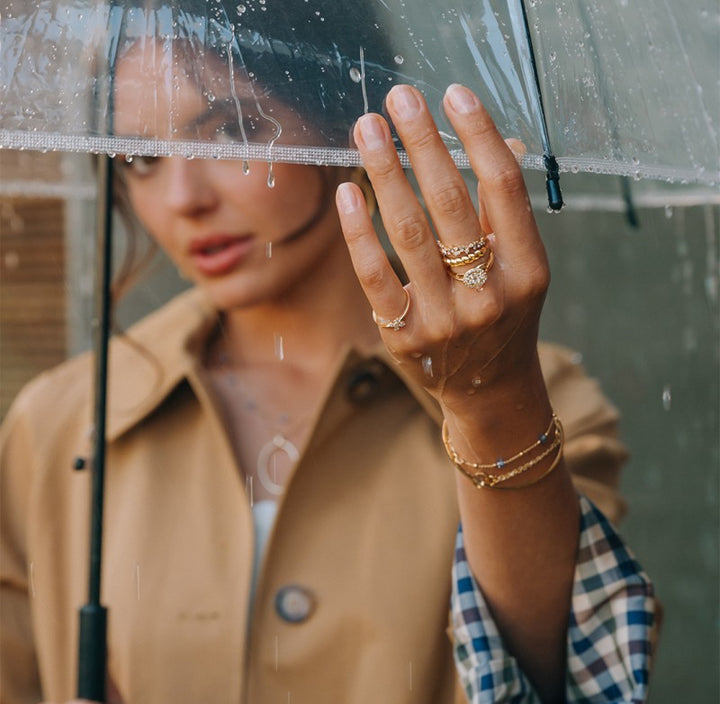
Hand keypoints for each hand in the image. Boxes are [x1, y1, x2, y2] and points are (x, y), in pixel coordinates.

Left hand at [336, 83, 548, 417]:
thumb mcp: (521, 267)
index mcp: (527, 269)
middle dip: (423, 144)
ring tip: (368, 129)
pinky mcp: (404, 337)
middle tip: (400, 99)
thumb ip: (503, 212)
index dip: (478, 135)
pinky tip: (349, 191)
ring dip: (385, 173)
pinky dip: (359, 232)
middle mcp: (489, 296)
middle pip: (451, 204)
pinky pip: (375, 276)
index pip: (503, 188)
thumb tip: (487, 141)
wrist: (489, 389)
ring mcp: (444, 320)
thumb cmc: (504, 313)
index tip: (453, 94)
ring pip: (409, 233)